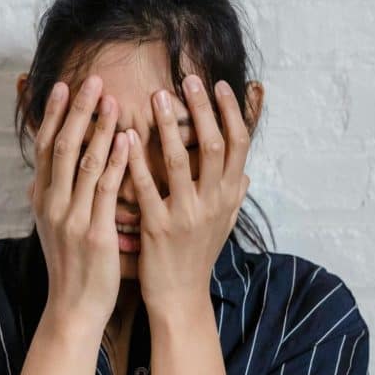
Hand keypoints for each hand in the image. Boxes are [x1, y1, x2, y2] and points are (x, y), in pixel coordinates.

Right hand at [29, 74, 130, 338]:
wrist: (73, 308)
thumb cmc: (70, 266)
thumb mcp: (52, 228)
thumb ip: (51, 198)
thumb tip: (41, 175)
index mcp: (42, 200)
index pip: (46, 148)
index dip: (54, 115)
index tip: (63, 86)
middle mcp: (52, 204)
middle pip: (63, 147)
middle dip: (77, 111)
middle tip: (91, 79)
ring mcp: (72, 218)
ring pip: (85, 163)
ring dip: (98, 128)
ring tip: (111, 99)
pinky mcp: (95, 233)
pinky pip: (106, 191)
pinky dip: (116, 162)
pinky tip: (126, 140)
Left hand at [126, 74, 250, 314]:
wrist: (179, 296)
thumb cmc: (197, 255)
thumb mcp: (224, 224)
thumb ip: (234, 195)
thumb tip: (247, 170)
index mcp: (228, 197)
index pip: (239, 145)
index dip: (232, 112)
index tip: (220, 84)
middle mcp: (213, 203)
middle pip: (216, 145)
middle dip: (203, 108)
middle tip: (189, 78)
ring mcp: (186, 215)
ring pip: (181, 161)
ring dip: (170, 125)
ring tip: (156, 95)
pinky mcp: (158, 228)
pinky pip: (147, 188)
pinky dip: (137, 159)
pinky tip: (126, 136)